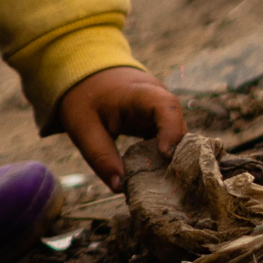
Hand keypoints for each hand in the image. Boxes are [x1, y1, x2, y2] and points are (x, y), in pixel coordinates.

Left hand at [57, 67, 184, 193]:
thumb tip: (120, 187)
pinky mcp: (159, 120)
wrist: (86, 75)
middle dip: (176, 155)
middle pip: (178, 126)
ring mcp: (160, 109)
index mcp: (138, 93)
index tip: (165, 156)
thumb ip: (100, 156)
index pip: (166, 106)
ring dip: (171, 159)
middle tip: (167, 184)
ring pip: (177, 136)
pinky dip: (164, 158)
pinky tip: (156, 177)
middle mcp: (157, 98)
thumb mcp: (83, 128)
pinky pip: (169, 139)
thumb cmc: (85, 98)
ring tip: (162, 185)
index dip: (171, 131)